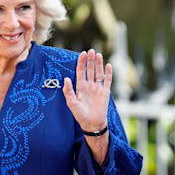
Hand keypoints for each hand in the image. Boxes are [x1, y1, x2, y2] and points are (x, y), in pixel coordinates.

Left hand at [63, 49, 111, 163]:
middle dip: (90, 60)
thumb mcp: (71, 103)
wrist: (92, 123)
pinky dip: (108, 73)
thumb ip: (68, 91)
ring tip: (98, 55)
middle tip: (91, 51)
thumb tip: (66, 78)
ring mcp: (98, 88)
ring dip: (98, 64)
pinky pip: (107, 80)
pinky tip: (108, 65)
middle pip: (90, 69)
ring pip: (98, 73)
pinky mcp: (105, 92)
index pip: (81, 71)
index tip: (82, 53)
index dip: (81, 62)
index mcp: (80, 86)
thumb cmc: (80, 114)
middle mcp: (89, 85)